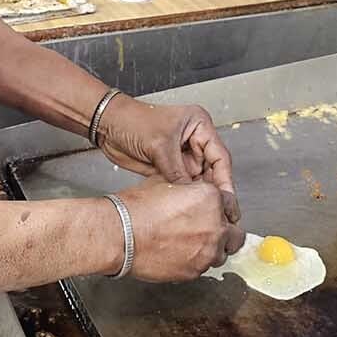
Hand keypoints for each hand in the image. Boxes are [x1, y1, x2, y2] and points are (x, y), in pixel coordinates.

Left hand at [96, 95, 240, 223]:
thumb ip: (178, 172)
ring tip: (207, 215)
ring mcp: (181, 154)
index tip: (228, 200)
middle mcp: (194, 140)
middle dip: (215, 192)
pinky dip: (185, 196)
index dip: (225, 180)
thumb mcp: (160, 146)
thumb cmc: (133, 121)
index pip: (219, 156)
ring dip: (200, 196)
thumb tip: (192, 196)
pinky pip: (182, 185)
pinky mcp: (169, 166)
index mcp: (199, 125)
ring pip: (198, 180)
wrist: (107, 125)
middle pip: (212, 170)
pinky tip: (189, 209)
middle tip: (221, 214)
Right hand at [113, 176, 245, 281]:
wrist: (120, 235)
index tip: (211, 212)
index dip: (219, 208)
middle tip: (207, 229)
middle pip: (235, 233)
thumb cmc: (137, 209)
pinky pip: (203, 267)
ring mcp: (207, 252)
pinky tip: (179, 253)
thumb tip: (192, 194)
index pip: (229, 205)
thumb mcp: (166, 184)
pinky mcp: (195, 272)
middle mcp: (216, 226)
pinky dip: (196, 261)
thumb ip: (189, 190)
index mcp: (211, 199)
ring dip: (212, 248)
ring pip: (222, 253)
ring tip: (191, 243)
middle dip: (224, 231)